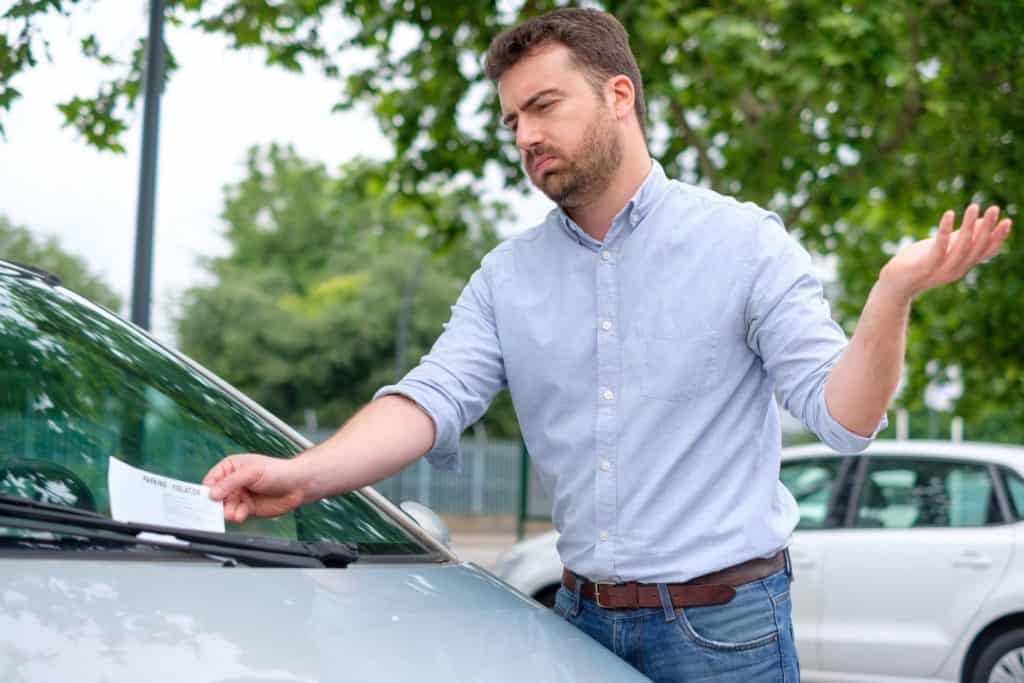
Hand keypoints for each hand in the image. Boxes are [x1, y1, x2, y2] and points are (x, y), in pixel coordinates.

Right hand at [202, 454, 306, 522]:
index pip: (211, 480)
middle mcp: (232, 483)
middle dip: (215, 504)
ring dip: (226, 511)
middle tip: (216, 510)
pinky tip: (241, 514)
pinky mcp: (246, 508)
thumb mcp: (252, 472)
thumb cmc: (277, 471)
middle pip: (215, 496)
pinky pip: (235, 514)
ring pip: (224, 507)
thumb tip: (212, 494)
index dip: (206, 490)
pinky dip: (236, 516)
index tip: (204, 500)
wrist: (298, 485)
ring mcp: (239, 496)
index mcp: (230, 468)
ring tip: (232, 512)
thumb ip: (231, 482)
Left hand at [878, 204, 1010, 301]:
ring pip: (961, 248)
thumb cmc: (918, 264)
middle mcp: (955, 269)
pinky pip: (938, 248)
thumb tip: (982, 222)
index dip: (997, 238)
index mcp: (962, 265)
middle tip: (994, 208)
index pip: (985, 252)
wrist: (893, 286)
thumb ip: (961, 237)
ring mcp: (940, 270)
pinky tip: (948, 214)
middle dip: (987, 229)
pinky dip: (944, 231)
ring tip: (974, 207)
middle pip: (976, 249)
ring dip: (969, 227)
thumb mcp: (943, 249)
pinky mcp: (924, 267)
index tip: (1007, 221)